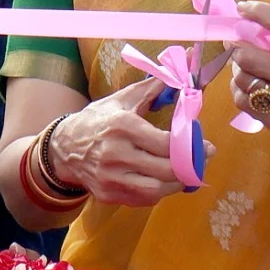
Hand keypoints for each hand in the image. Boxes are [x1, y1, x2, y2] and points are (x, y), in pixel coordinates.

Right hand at [51, 77, 201, 207]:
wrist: (64, 147)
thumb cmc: (99, 119)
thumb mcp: (124, 99)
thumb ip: (154, 88)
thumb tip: (183, 70)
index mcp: (122, 126)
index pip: (166, 143)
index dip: (191, 146)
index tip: (205, 145)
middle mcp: (115, 154)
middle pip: (165, 170)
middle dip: (191, 167)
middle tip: (202, 160)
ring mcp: (110, 177)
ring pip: (157, 189)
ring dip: (178, 183)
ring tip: (187, 172)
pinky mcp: (108, 194)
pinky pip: (143, 199)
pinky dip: (159, 191)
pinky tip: (165, 180)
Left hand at [228, 0, 269, 143]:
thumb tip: (243, 27)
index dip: (261, 12)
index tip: (243, 8)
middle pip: (249, 57)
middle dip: (237, 49)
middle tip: (235, 45)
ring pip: (241, 78)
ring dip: (238, 70)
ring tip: (248, 69)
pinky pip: (241, 99)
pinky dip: (240, 90)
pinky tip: (250, 88)